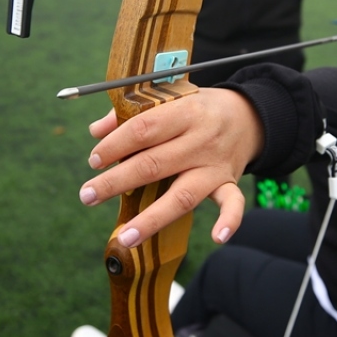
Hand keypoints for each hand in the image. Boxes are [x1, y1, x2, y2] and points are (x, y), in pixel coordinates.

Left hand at [79, 89, 263, 248]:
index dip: (116, 145)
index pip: (144, 129)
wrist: (249, 115)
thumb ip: (132, 113)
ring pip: (182, 195)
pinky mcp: (228, 183)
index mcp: (184, 112)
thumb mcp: (169, 98)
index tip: (94, 160)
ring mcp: (215, 165)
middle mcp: (201, 140)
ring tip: (125, 237)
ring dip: (153, 218)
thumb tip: (96, 131)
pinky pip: (233, 204)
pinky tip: (217, 238)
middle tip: (87, 195)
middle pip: (154, 165)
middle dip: (117, 182)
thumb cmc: (198, 108)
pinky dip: (229, 221)